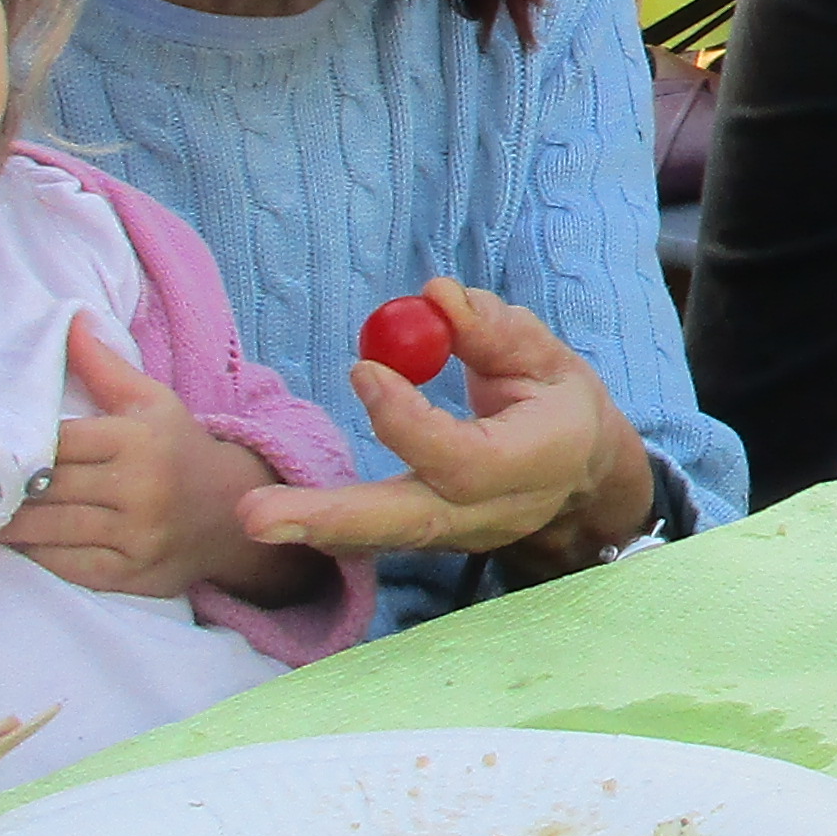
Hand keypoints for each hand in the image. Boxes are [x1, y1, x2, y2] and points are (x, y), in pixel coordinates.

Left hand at [14, 318, 307, 601]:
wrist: (229, 515)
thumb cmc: (177, 448)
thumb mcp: (150, 400)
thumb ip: (104, 364)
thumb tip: (70, 320)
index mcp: (140, 439)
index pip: (59, 440)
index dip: (19, 443)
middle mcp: (140, 489)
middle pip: (50, 486)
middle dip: (7, 486)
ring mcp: (135, 536)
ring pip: (50, 529)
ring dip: (9, 523)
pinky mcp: (128, 574)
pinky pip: (66, 565)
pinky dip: (35, 553)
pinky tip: (16, 541)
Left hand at [268, 275, 656, 577]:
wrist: (582, 475)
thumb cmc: (560, 403)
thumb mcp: (546, 356)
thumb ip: (494, 329)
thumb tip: (435, 296)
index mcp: (533, 462)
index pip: (461, 459)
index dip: (408, 421)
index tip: (364, 370)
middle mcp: (493, 511)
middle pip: (410, 521)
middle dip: (332, 517)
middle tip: (256, 514)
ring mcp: (458, 534)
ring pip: (385, 539)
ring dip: (315, 529)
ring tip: (253, 518)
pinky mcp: (429, 535)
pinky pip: (375, 535)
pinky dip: (327, 526)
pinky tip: (278, 516)